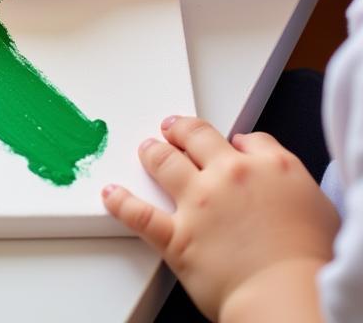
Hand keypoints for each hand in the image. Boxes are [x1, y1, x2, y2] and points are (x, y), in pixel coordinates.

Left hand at [103, 116, 338, 321]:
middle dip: (180, 129)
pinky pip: (138, 214)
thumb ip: (285, 174)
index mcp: (268, 167)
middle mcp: (228, 176)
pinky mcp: (177, 236)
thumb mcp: (316, 203)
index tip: (227, 143)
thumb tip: (262, 161)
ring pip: (163, 161)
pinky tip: (109, 194)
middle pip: (196, 136)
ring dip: (152, 152)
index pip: (248, 139)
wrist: (291, 297)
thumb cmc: (310, 260)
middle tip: (171, 128)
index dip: (235, 140)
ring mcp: (198, 204)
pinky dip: (119, 202)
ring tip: (146, 149)